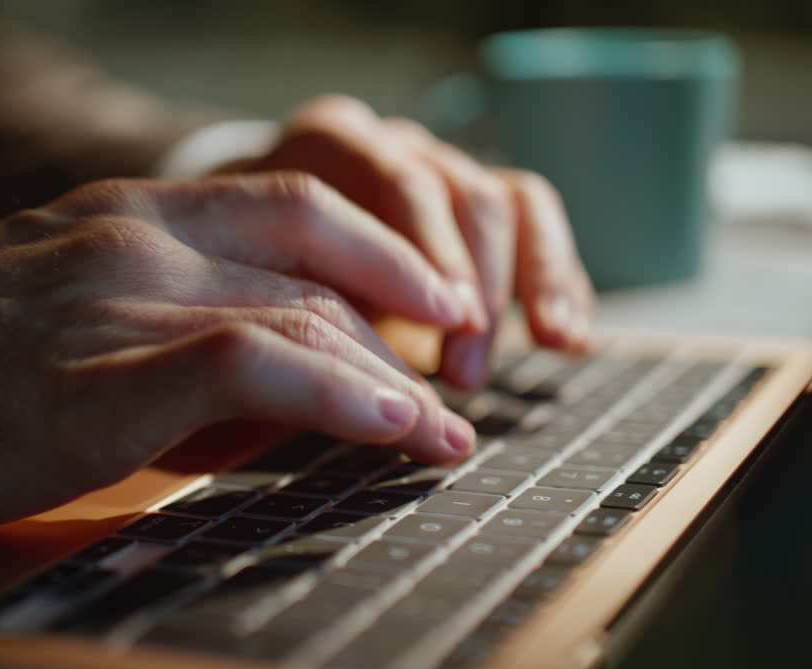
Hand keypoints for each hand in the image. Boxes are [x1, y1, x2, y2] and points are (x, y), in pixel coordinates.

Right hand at [0, 173, 477, 533]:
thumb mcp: (46, 310)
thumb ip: (144, 326)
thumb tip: (246, 386)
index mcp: (120, 214)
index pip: (290, 208)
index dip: (379, 256)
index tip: (430, 312)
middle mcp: (133, 237)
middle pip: (318, 263)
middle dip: (406, 325)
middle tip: (456, 381)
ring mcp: (119, 299)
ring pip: (305, 311)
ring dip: (396, 376)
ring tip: (445, 433)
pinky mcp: (101, 376)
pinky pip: (259, 364)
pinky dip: (346, 396)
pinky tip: (399, 431)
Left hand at [226, 95, 594, 387]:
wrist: (256, 251)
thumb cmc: (249, 276)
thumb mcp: (257, 285)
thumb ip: (294, 310)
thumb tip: (338, 376)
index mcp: (329, 143)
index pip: (398, 182)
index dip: (428, 252)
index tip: (447, 322)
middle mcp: (393, 146)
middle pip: (462, 191)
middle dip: (476, 281)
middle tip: (466, 368)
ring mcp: (440, 169)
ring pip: (509, 202)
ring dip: (533, 278)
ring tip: (548, 344)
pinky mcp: (479, 207)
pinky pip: (535, 226)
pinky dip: (558, 280)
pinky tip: (566, 336)